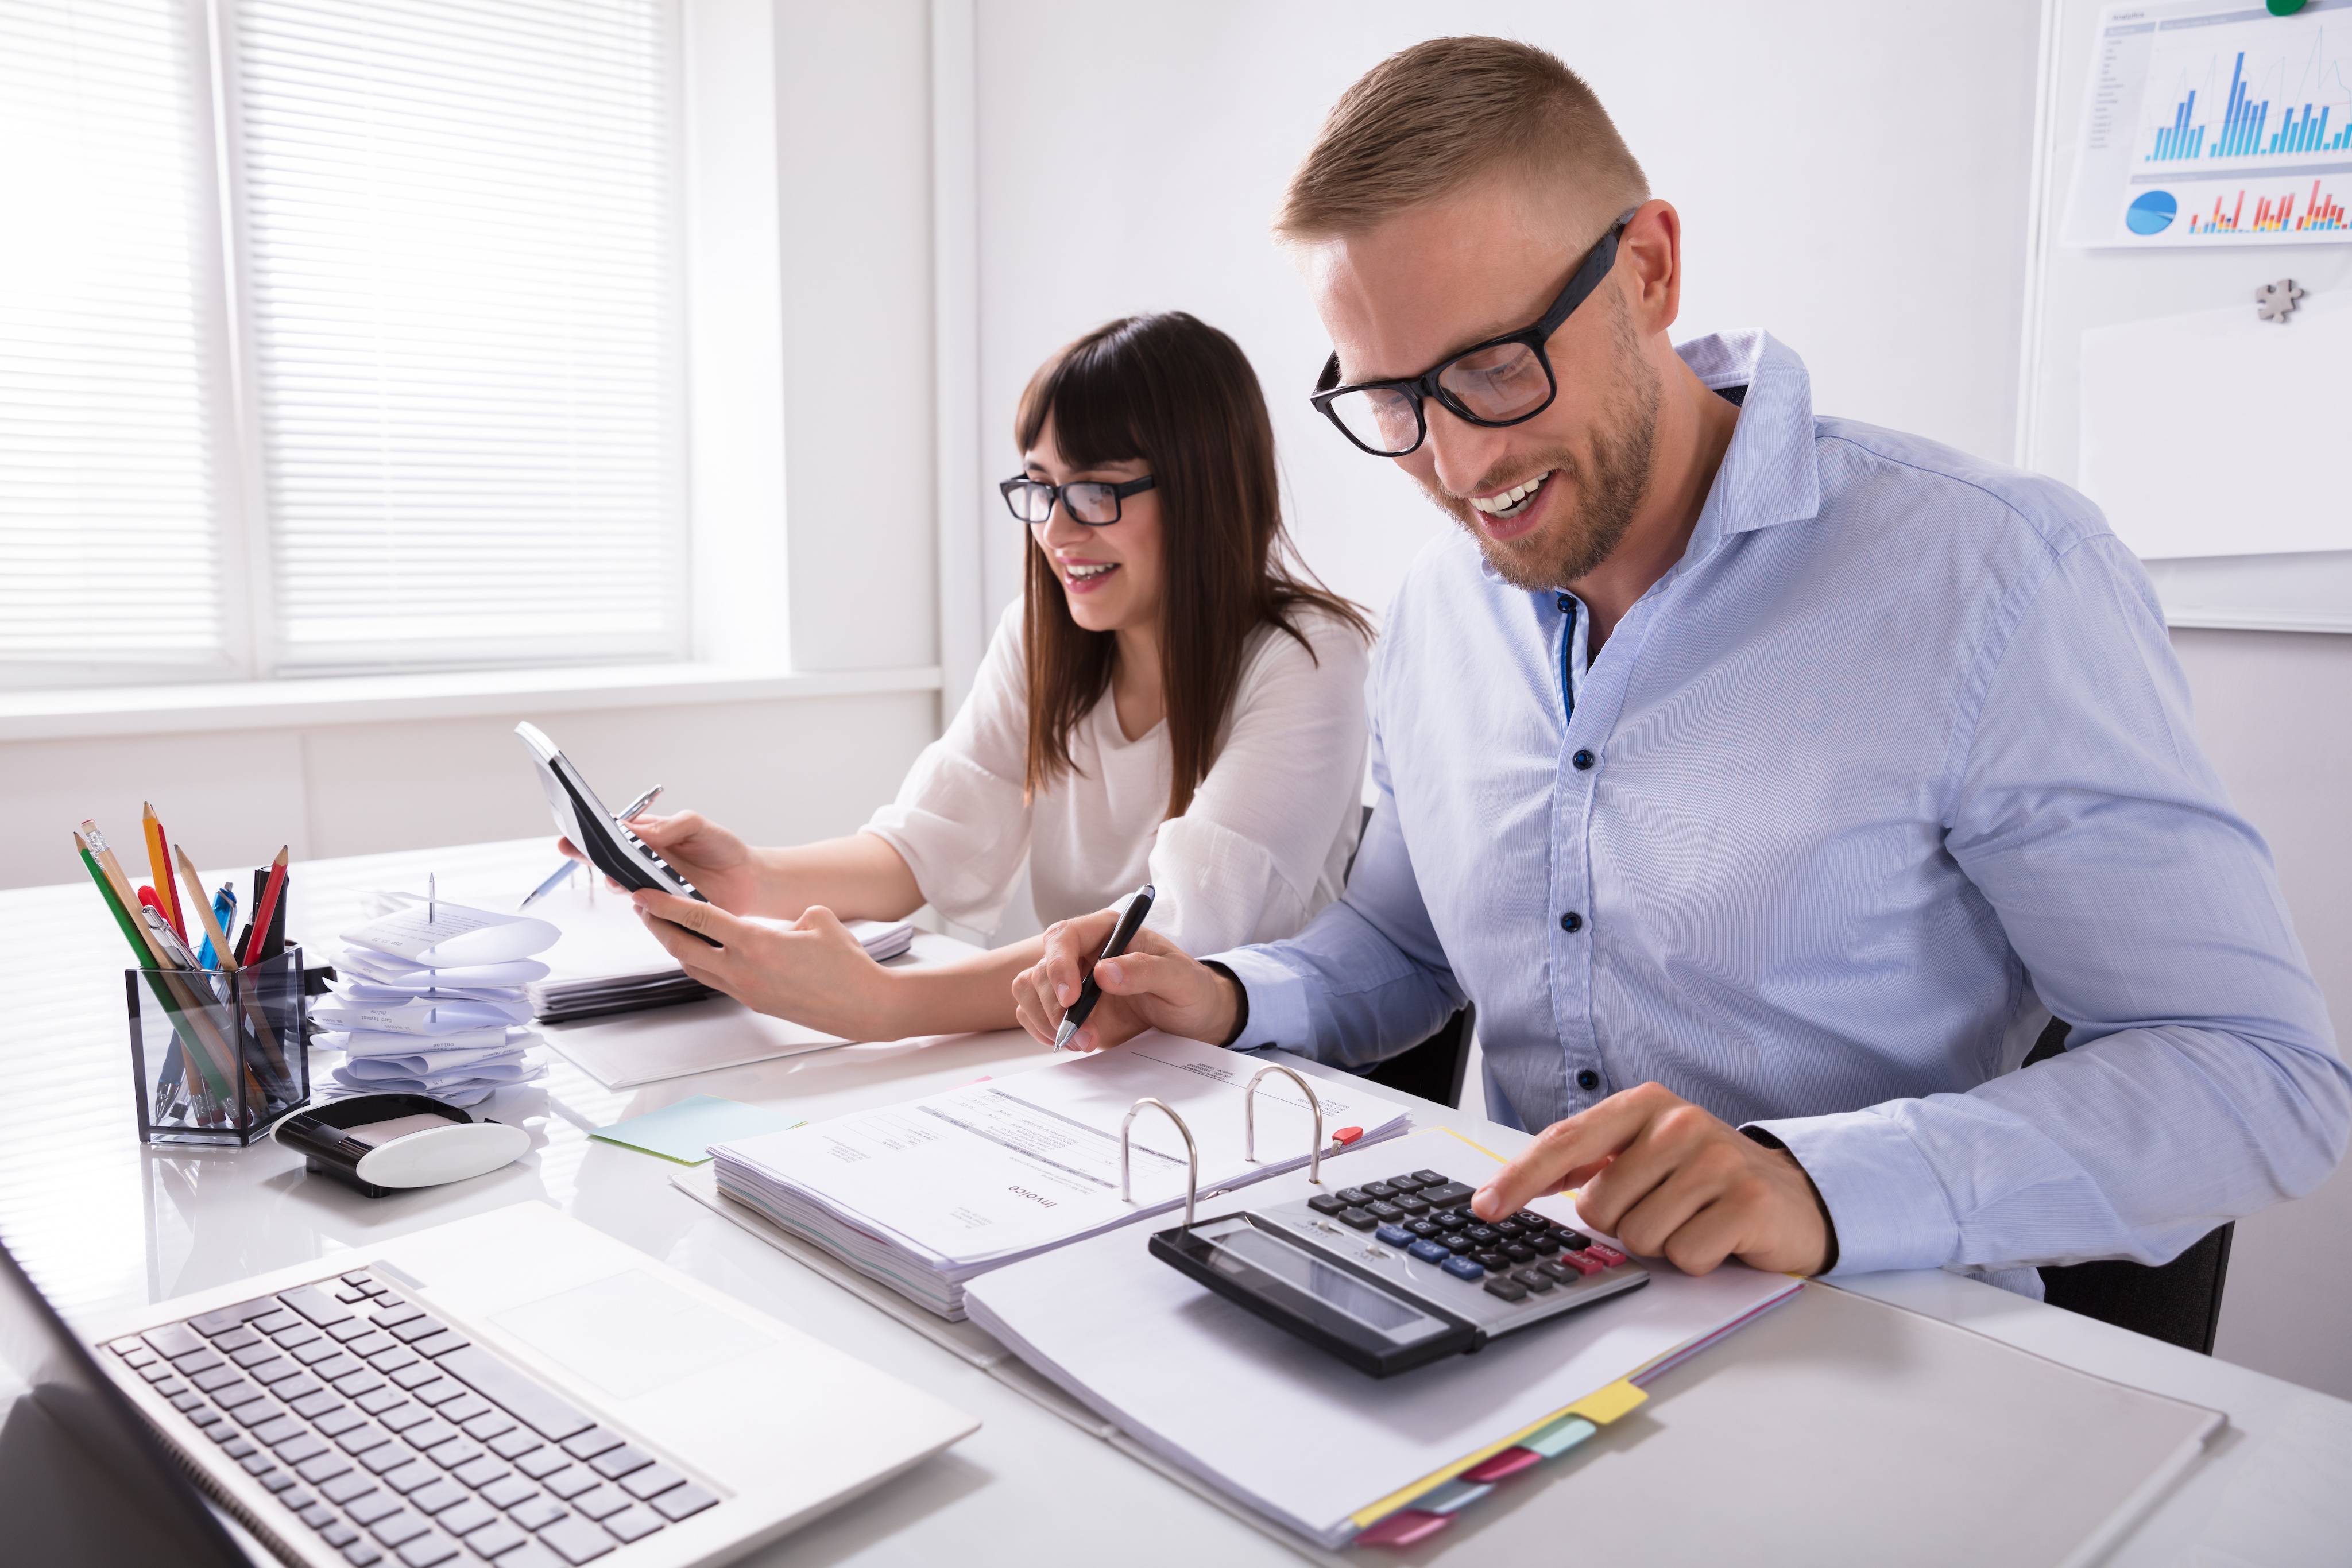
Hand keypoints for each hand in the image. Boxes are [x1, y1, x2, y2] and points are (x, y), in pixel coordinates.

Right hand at [560, 810, 760, 910]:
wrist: (747, 880)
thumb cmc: (721, 847)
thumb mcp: (697, 825)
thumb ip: (670, 825)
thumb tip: (638, 831)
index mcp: (647, 836)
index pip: (612, 832)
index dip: (590, 832)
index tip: (573, 831)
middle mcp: (642, 862)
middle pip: (606, 859)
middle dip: (587, 855)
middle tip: (577, 850)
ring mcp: (650, 886)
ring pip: (621, 885)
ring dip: (616, 880)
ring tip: (618, 875)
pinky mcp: (662, 908)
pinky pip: (643, 908)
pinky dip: (640, 904)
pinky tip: (643, 898)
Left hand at [630, 889, 896, 1038]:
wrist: (863, 1006)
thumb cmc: (847, 966)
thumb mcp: (821, 920)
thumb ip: (793, 914)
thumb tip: (785, 922)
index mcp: (757, 944)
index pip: (699, 918)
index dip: (667, 903)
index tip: (645, 893)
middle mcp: (744, 970)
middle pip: (683, 946)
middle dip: (658, 926)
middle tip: (644, 909)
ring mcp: (746, 990)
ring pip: (694, 967)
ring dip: (676, 946)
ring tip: (666, 929)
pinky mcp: (754, 1001)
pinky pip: (714, 979)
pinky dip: (699, 962)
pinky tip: (701, 952)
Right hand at [1011, 907, 1239, 1050]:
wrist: (1193, 1017)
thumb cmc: (1190, 989)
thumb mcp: (1180, 978)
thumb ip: (1145, 970)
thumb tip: (1104, 972)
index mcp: (1107, 932)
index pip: (1065, 936)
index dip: (1059, 964)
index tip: (1071, 998)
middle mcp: (1083, 952)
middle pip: (1042, 968)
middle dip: (1055, 1006)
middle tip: (1082, 1034)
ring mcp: (1072, 981)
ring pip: (1029, 989)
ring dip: (1045, 1019)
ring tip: (1081, 1042)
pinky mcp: (1068, 1008)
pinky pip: (1032, 1012)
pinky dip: (1042, 1030)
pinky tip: (1071, 1042)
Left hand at [1472, 1083, 1831, 1276]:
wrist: (1793, 1196)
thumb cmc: (1706, 1177)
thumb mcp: (1647, 1153)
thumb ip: (1588, 1161)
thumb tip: (1513, 1183)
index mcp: (1645, 1105)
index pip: (1565, 1141)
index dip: (1518, 1177)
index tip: (1484, 1206)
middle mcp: (1679, 1123)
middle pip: (1599, 1206)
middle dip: (1623, 1223)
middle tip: (1664, 1208)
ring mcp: (1716, 1160)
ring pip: (1639, 1236)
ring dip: (1661, 1243)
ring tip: (1693, 1220)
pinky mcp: (1747, 1202)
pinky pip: (1683, 1256)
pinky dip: (1696, 1259)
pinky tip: (1719, 1236)